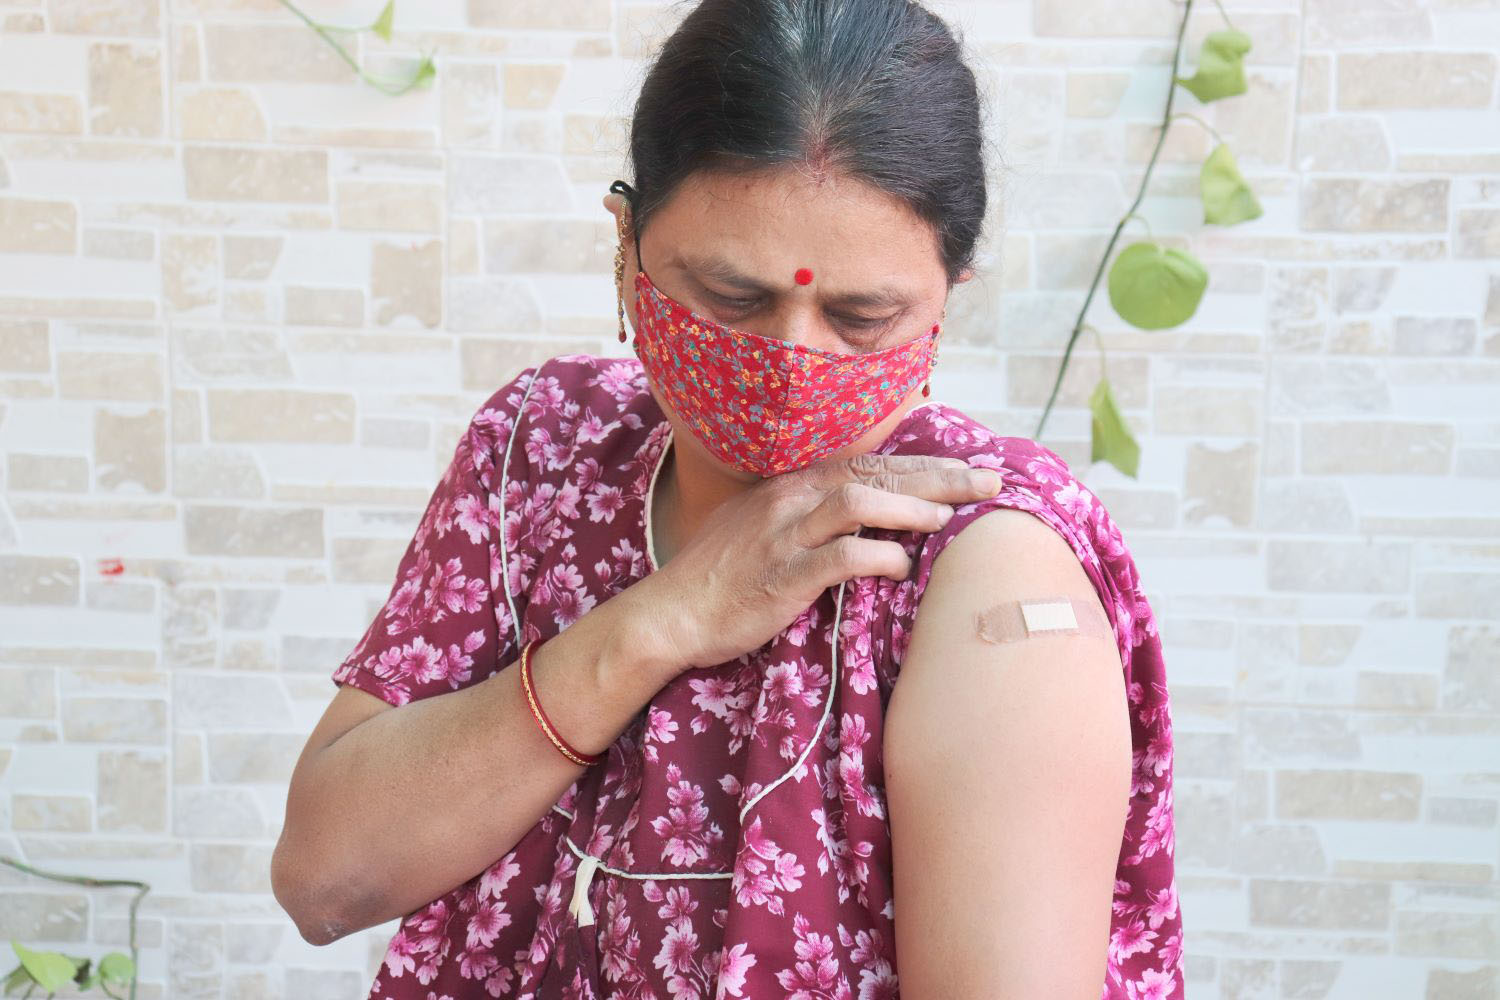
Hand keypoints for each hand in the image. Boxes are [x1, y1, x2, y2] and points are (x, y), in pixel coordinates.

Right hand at [632, 452, 1002, 671]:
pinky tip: (902, 565)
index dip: (922, 464)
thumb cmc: (720, 579)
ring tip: (947, 522)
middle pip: (874, 474)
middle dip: (936, 476)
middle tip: (987, 482)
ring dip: (908, 509)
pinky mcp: (781, 577)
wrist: (670, 613)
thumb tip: (865, 521)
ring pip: (858, 502)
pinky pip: (839, 557)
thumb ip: (810, 520)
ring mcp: (784, 537)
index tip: (967, 469)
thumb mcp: (763, 531)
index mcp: (790, 488)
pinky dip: (877, 557)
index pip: (867, 464)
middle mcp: (789, 501)